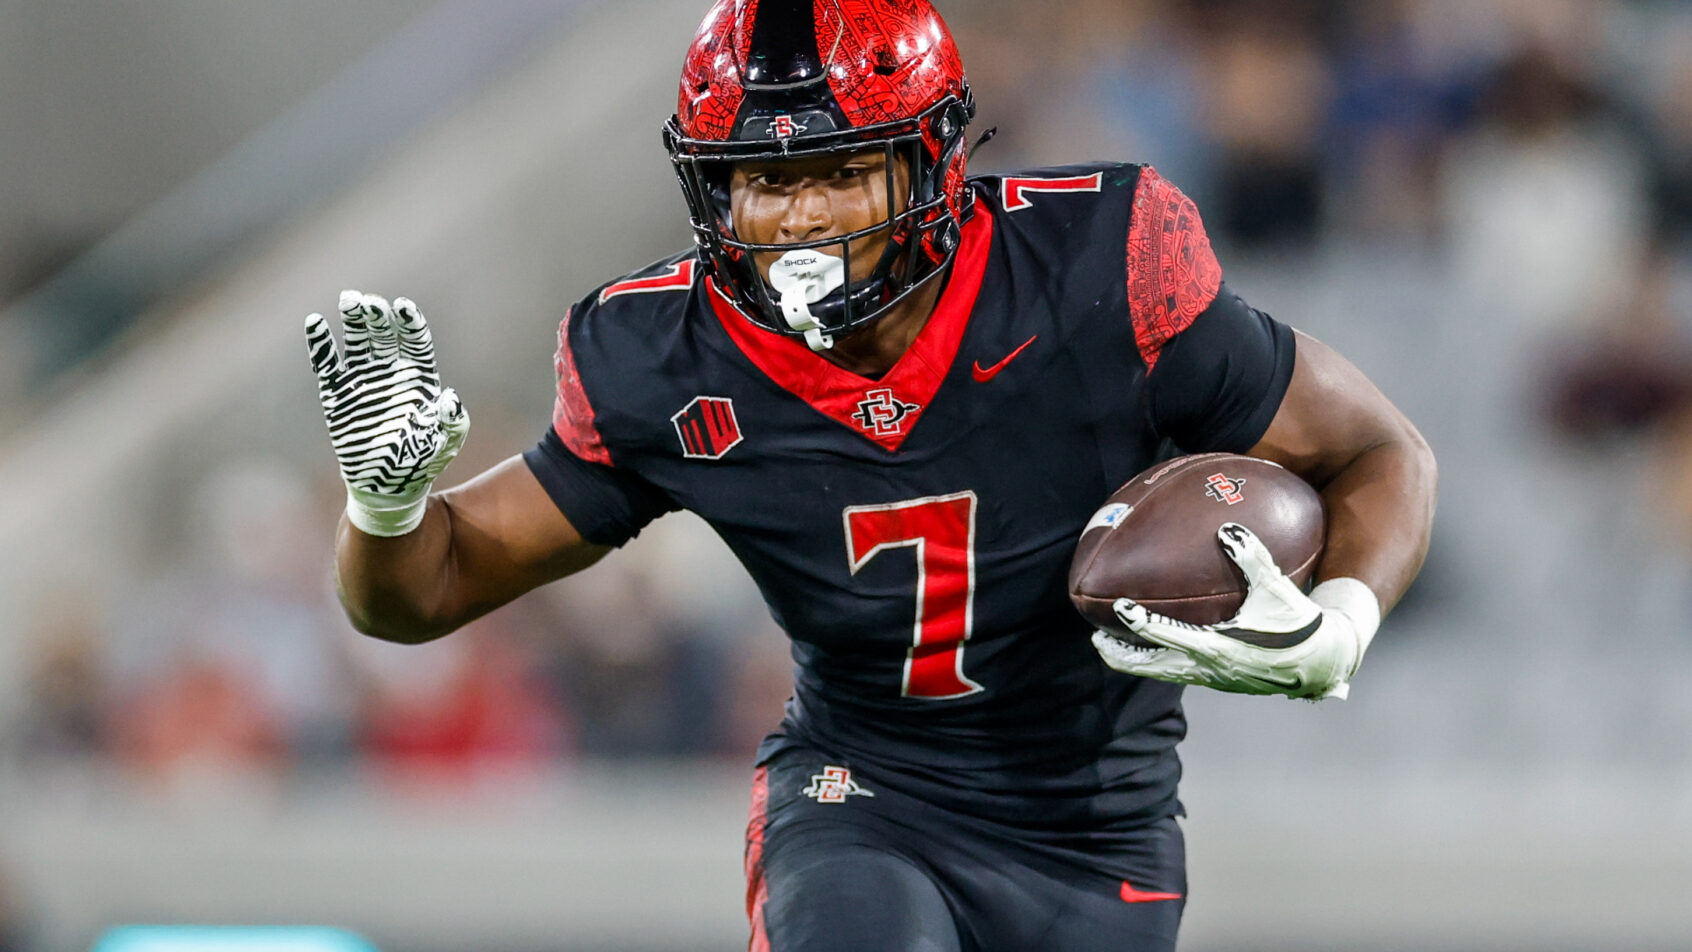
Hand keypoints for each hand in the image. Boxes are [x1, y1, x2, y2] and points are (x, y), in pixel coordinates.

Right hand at [305, 290, 468, 536]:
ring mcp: (363, 381)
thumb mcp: (445, 442)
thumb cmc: (422, 462)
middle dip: (379, 315)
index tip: (404, 308)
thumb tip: (451, 397)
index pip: (414, 341)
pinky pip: (326, 364)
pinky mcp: (336, 395)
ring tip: (350, 299)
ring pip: (358, 342)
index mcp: (419, 378)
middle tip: (372, 301)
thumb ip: (453, 420)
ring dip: (354, 319)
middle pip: (384, 334)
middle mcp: (390, 373)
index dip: (409, 322)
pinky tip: (315, 323)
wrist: (388, 486)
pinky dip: (320, 344)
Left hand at [1091, 523, 1379, 699]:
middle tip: (1096, 640)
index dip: (1139, 623)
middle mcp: (1209, 669)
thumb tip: (1228, 527)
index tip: (1118, 609)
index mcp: (1218, 649)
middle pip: (1152, 667)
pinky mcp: (1221, 680)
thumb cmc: (1300, 624)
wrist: (1324, 663)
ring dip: (1137, 661)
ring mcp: (1214, 678)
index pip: (1167, 636)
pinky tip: (1157, 645)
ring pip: (1164, 673)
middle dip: (1121, 655)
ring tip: (1113, 647)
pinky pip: (1181, 670)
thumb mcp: (1277, 588)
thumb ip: (1252, 557)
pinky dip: (1161, 659)